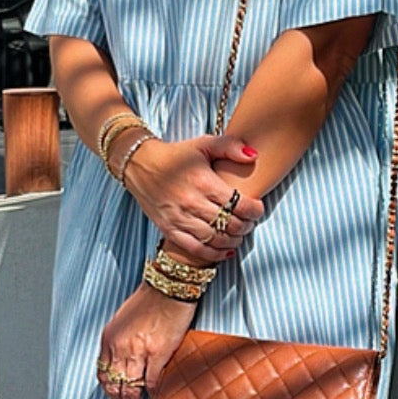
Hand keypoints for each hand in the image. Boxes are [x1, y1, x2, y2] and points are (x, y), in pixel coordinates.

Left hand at [96, 283, 196, 398]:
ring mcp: (137, 352)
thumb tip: (127, 364)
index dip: (108, 395)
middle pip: (113, 388)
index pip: (102, 375)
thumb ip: (122, 343)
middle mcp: (118, 347)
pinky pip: (152, 382)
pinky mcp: (157, 353)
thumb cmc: (151, 299)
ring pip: (129, 391)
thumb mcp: (125, 321)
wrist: (169, 285)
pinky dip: (152, 396)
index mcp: (109, 339)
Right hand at [121, 135, 263, 263]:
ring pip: (216, 240)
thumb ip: (230, 146)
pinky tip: (224, 251)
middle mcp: (192, 202)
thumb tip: (254, 155)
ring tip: (238, 235)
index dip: (255, 211)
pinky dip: (214, 254)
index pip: (240, 204)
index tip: (257, 208)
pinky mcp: (169, 230)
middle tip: (249, 222)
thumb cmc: (176, 155)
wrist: (140, 165)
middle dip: (246, 226)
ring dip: (233, 241)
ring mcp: (180, 219)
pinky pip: (196, 250)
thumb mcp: (203, 144)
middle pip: (231, 224)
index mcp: (204, 182)